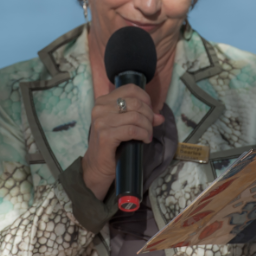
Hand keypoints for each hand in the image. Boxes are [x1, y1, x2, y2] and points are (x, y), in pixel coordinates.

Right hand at [82, 84, 164, 200]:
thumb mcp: (124, 126)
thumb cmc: (111, 144)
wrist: (96, 166)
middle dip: (149, 115)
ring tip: (148, 135)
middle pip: (135, 103)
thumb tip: (160, 116)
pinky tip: (145, 140)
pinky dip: (143, 134)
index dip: (145, 99)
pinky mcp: (105, 136)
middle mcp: (100, 109)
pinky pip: (132, 130)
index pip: (130, 89)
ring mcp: (101, 122)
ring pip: (136, 117)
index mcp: (103, 102)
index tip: (149, 111)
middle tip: (150, 126)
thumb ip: (140, 117)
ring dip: (147, 127)